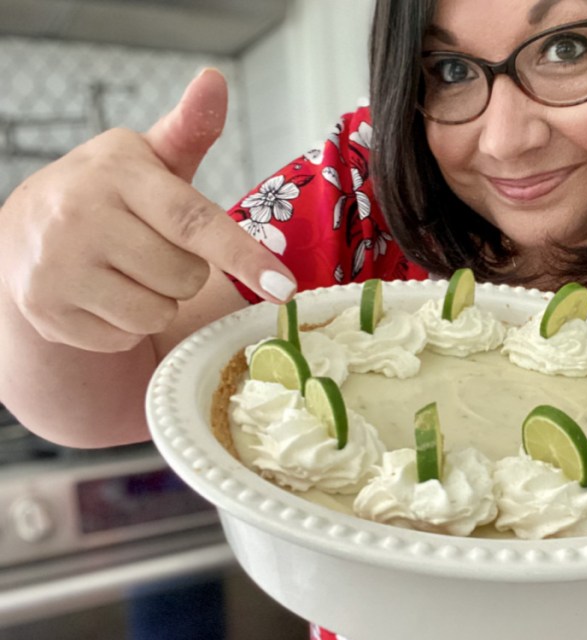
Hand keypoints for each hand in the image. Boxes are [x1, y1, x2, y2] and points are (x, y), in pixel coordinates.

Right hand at [0, 68, 295, 352]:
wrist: (25, 232)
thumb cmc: (111, 194)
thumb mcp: (149, 159)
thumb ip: (189, 129)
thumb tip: (214, 80)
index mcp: (118, 174)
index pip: (194, 221)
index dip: (243, 256)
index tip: (284, 285)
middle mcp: (81, 216)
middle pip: (184, 276)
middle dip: (184, 271)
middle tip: (154, 249)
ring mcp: (58, 267)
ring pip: (157, 312)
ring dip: (158, 301)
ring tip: (128, 272)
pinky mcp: (47, 311)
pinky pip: (124, 337)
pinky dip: (125, 325)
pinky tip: (103, 295)